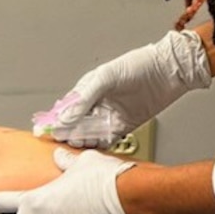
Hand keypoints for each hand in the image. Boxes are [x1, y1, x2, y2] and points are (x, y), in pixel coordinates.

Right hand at [44, 30, 212, 147]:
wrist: (170, 71)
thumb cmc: (140, 65)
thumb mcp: (108, 76)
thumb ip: (86, 97)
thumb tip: (65, 117)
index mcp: (87, 91)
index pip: (65, 110)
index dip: (54, 121)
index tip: (44, 132)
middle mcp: (96, 105)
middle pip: (75, 125)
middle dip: (69, 133)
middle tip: (68, 139)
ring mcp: (109, 116)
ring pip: (89, 134)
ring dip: (84, 140)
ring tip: (81, 143)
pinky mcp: (123, 126)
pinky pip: (107, 140)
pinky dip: (100, 145)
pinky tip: (96, 148)